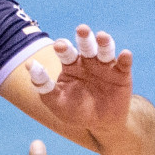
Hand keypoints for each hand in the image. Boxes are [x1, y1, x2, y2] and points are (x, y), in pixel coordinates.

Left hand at [28, 25, 133, 141]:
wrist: (100, 124)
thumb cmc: (74, 111)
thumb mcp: (55, 101)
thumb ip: (42, 84)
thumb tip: (29, 65)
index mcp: (71, 64)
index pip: (66, 52)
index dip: (63, 47)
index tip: (59, 46)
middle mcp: (88, 61)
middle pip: (86, 45)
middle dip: (84, 37)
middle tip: (81, 29)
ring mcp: (106, 66)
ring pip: (105, 50)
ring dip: (105, 42)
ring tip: (101, 36)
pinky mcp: (122, 74)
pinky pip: (124, 64)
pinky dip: (125, 58)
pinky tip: (125, 54)